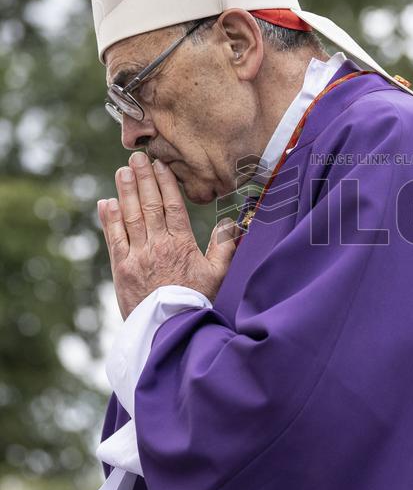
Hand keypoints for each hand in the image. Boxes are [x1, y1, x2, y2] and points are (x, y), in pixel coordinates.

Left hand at [97, 152, 240, 319]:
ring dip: (124, 192)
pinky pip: (114, 239)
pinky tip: (107, 203)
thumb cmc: (198, 303)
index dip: (165, 183)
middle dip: (142, 179)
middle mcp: (157, 246)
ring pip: (130, 217)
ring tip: (122, 172)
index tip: (160, 165)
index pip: (172, 206)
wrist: (171, 331)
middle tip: (136, 158)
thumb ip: (224, 247)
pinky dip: (110, 220)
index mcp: (181, 245)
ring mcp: (137, 257)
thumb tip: (230, 222)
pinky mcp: (122, 270)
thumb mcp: (219, 276)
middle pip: (148, 206)